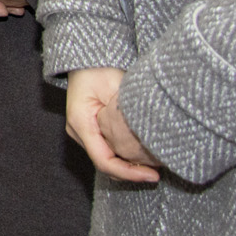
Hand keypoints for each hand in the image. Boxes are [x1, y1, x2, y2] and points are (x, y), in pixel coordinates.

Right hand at [65, 67, 160, 183]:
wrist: (85, 60)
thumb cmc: (99, 68)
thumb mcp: (117, 85)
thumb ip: (129, 109)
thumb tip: (152, 132)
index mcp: (81, 123)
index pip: (104, 161)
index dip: (129, 173)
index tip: (152, 175)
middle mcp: (78, 132)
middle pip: (105, 164)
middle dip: (131, 172)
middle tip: (157, 172)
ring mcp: (82, 132)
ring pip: (105, 160)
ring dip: (128, 166)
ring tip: (152, 166)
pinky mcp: (89, 131)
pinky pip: (106, 151)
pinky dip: (123, 156)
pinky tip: (141, 154)